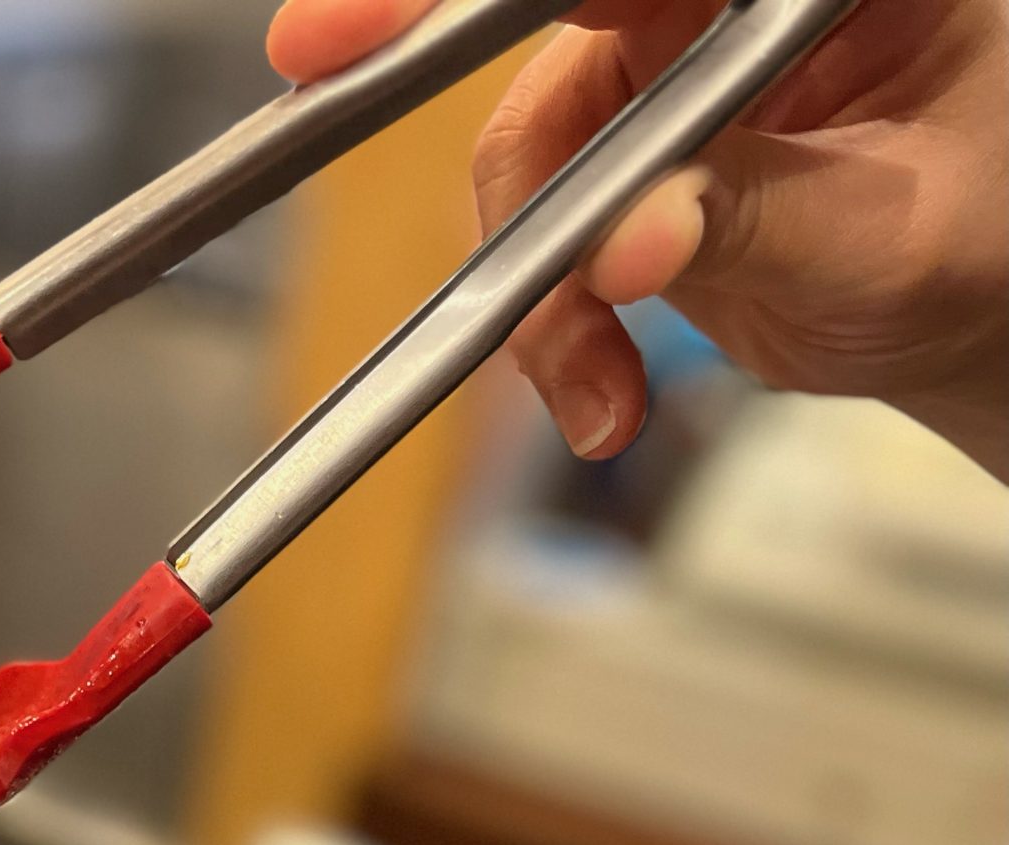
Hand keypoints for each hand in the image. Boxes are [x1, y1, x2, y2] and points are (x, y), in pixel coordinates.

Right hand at [267, 0, 1008, 476]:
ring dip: (529, 283)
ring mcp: (671, 62)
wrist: (968, 312)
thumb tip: (627, 239)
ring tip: (593, 390)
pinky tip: (597, 394)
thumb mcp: (893, 240)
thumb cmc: (986, 246)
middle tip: (314, 61)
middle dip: (418, 44)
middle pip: (540, 10)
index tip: (358, 18)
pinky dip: (544, 326)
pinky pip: (532, 224)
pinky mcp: (623, 140)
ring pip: (522, 146)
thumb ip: (759, 223)